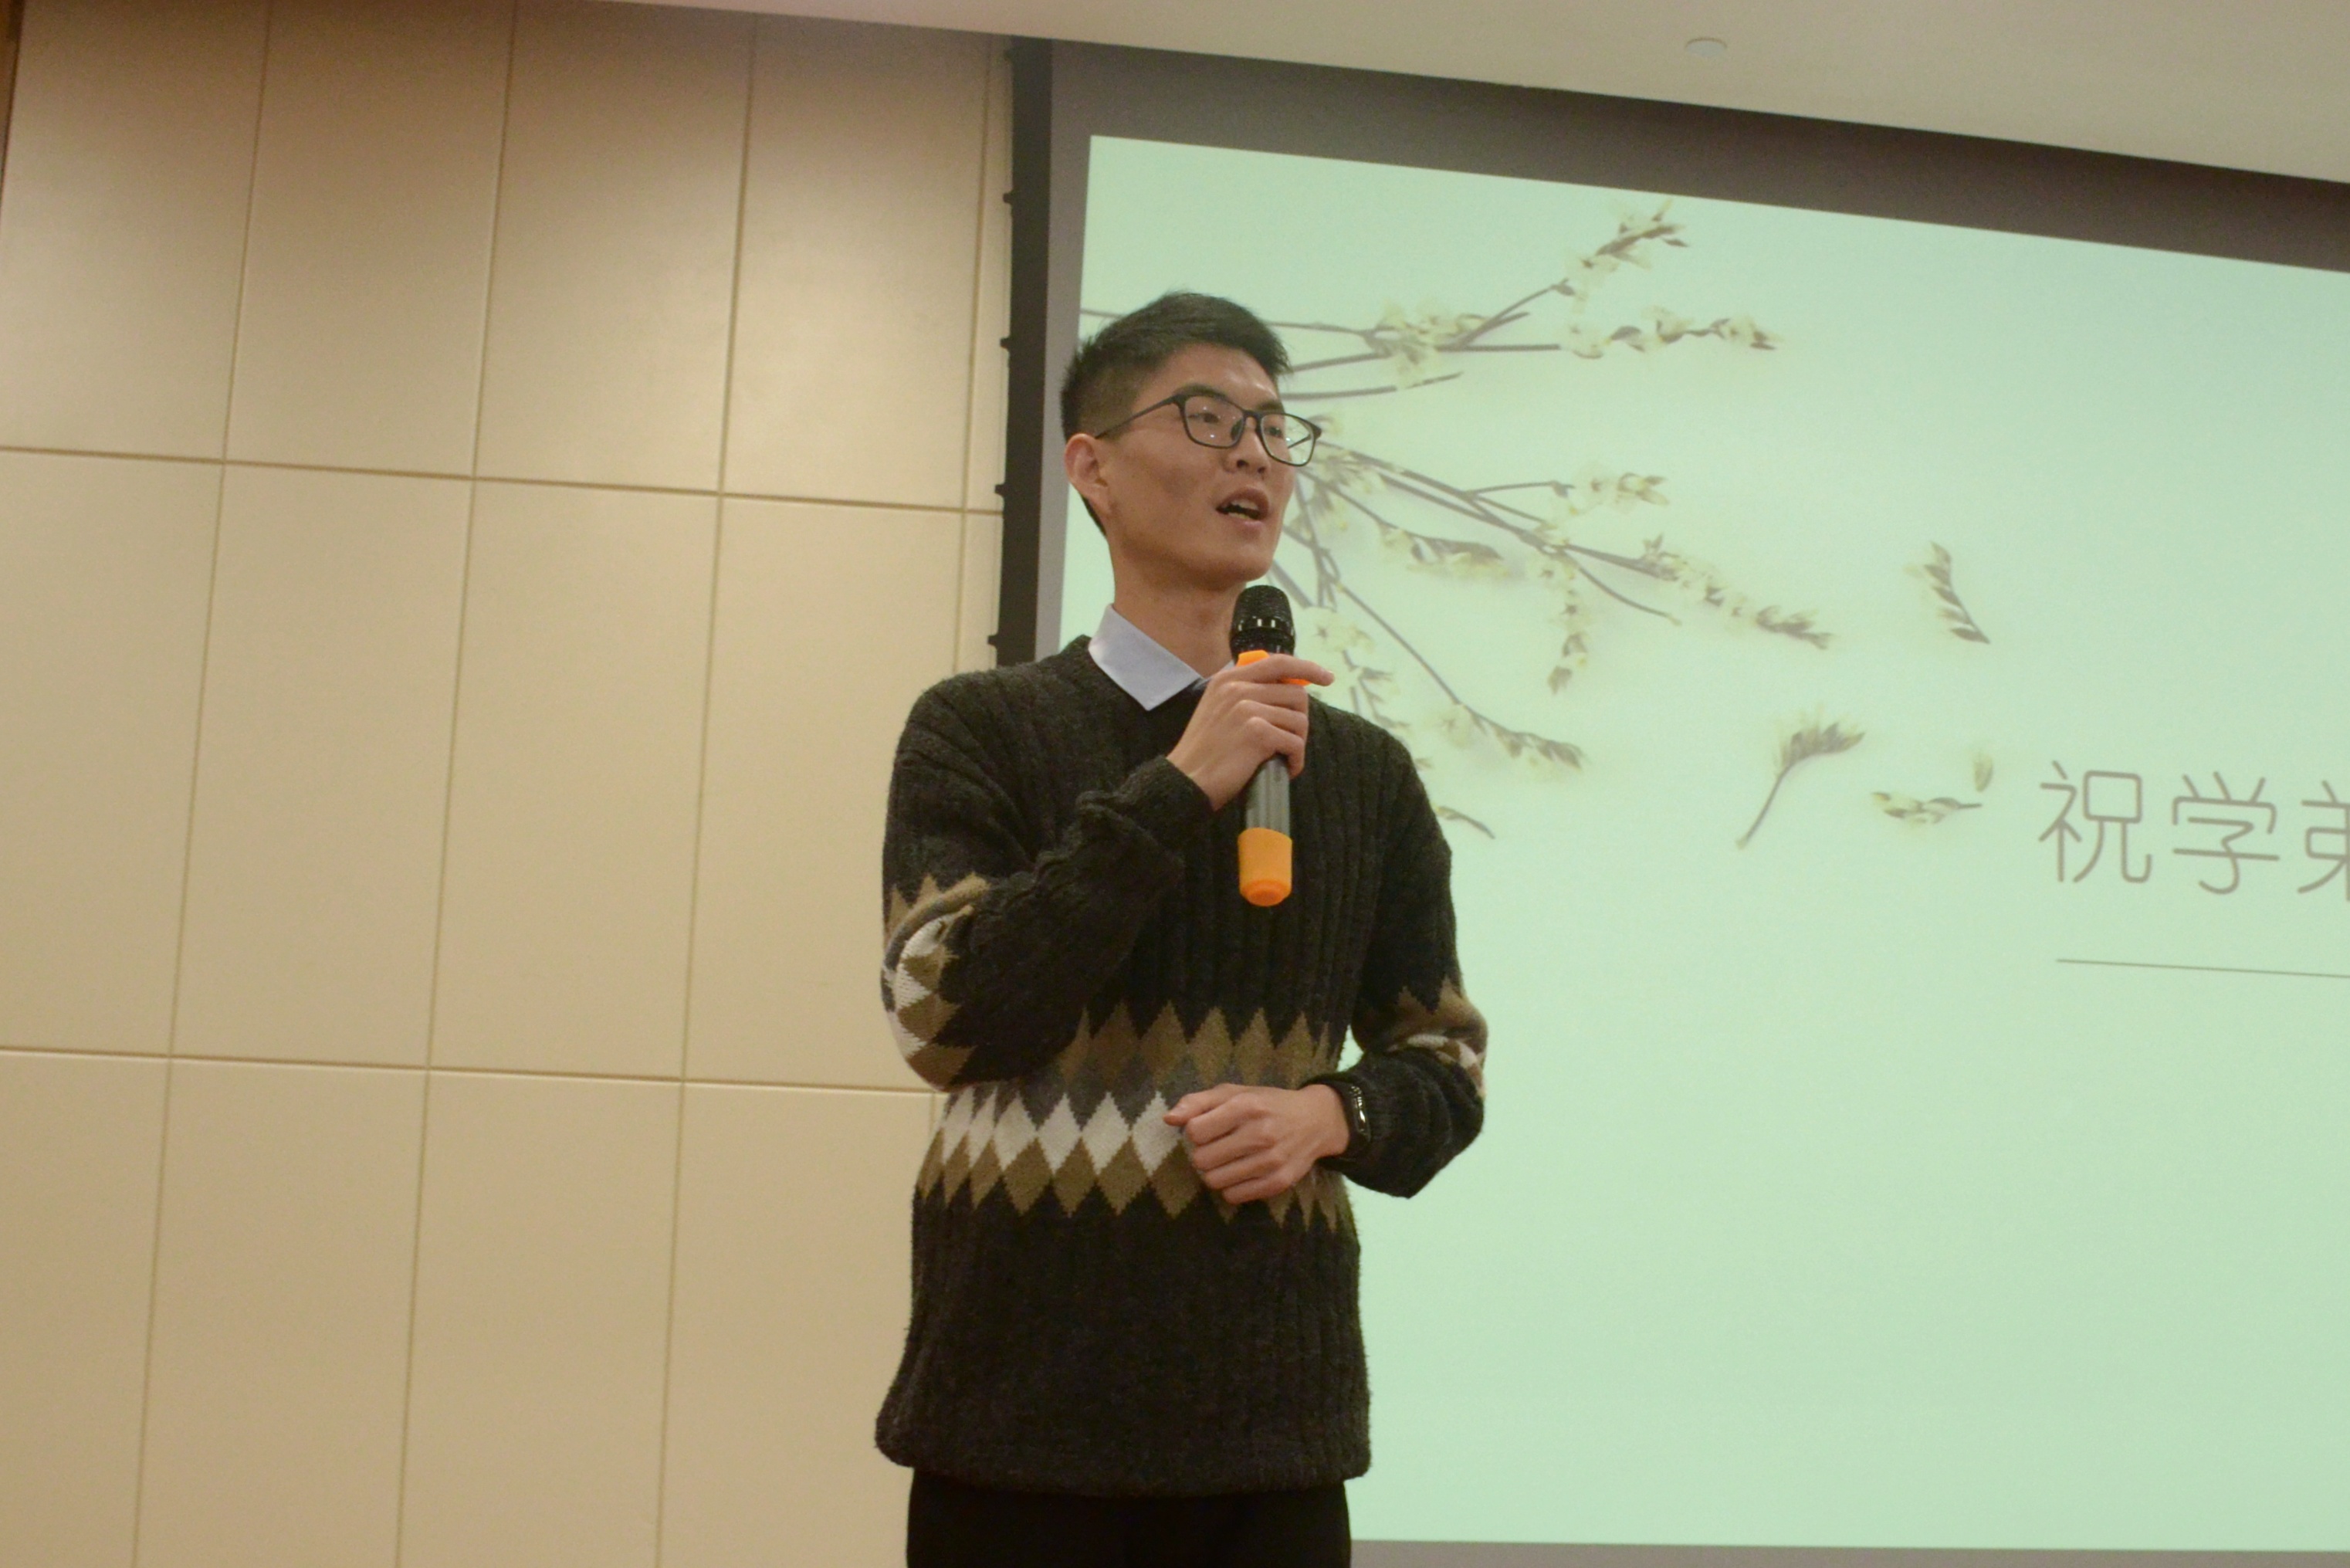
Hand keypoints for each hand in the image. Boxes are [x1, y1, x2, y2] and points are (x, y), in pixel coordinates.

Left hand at [1164, 1083, 1349, 1204]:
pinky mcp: (1278, 1183)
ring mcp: (1270, 1161)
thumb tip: (1169, 1119)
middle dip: (1204, 1154)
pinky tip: (1242, 1172)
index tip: (1210, 1128)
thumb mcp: (1234, 1093)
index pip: (1195, 1132)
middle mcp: (1260, 1133)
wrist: (1316, 1121)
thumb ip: (1198, 1102)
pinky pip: (1233, 1196)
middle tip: (1218, 1147)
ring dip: (1216, 1172)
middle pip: (1201, 1160)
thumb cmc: (1267, 1104)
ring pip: (1214, 1181)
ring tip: (1229, 1160)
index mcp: (1246, 1106)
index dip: (1196, 1131)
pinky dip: (1231, 1187)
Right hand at [1166, 654, 1333, 810]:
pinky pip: (1295, 743)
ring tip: (1282, 758)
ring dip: (1297, 743)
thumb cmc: (1205, 752)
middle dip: (1300, 720)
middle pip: (1296, 693)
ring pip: (1299, 720)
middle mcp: (1237, 688)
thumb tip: (1286, 689)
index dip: (1307, 668)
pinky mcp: (1257, 733)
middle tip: (1290, 742)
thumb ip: (1244, 694)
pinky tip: (1284, 769)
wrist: (1186, 780)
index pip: (1278, 662)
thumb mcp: (1217, 709)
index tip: (1327, 678)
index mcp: (1228, 679)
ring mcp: (1247, 708)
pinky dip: (1295, 760)